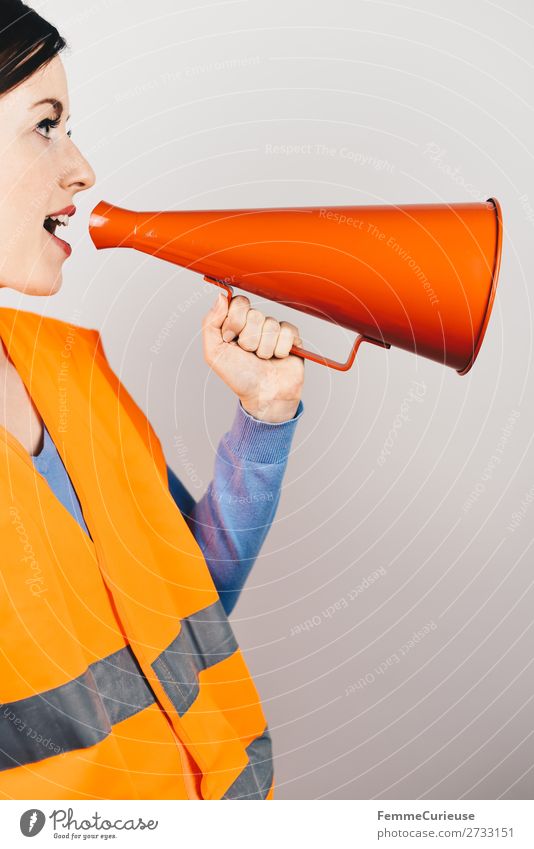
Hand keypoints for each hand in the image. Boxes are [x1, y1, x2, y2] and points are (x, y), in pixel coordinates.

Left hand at [202, 292, 304, 422]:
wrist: (264, 396)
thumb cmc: (239, 377)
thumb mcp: (214, 353)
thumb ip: (210, 323)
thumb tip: (221, 296)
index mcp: (236, 323)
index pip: (239, 303)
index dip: (235, 322)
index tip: (230, 340)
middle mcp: (255, 324)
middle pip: (255, 314)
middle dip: (249, 340)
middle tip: (248, 354)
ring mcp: (274, 330)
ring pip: (271, 325)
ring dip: (264, 348)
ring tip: (262, 359)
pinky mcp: (291, 337)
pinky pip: (288, 331)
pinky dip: (281, 349)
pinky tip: (277, 358)